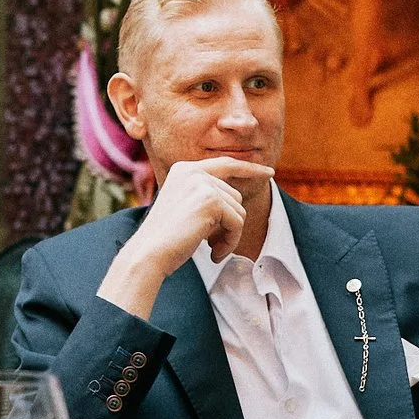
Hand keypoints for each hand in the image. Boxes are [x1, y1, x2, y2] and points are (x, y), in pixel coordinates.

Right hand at [97, 158, 274, 317]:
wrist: (149, 252)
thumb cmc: (166, 238)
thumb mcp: (185, 208)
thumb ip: (207, 196)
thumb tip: (237, 199)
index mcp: (184, 169)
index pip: (225, 164)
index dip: (249, 168)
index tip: (270, 172)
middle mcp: (193, 171)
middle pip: (235, 195)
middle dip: (229, 223)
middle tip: (211, 243)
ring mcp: (202, 184)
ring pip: (239, 211)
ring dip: (230, 235)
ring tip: (211, 248)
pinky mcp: (211, 200)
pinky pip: (238, 223)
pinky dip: (230, 242)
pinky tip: (213, 253)